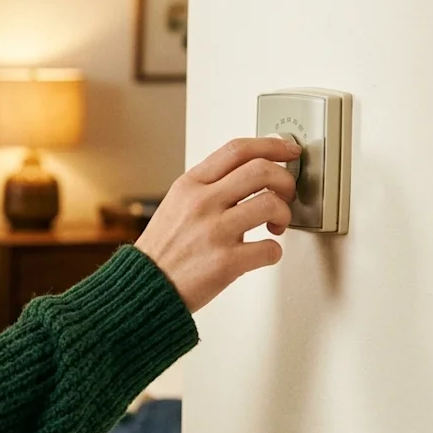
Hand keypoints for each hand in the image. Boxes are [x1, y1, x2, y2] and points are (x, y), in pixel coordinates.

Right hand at [134, 136, 299, 313]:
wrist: (144, 287)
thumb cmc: (163, 249)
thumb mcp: (176, 204)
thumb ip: (208, 187)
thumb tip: (249, 174)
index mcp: (190, 185)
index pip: (237, 150)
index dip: (271, 145)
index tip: (288, 151)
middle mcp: (201, 203)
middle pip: (261, 170)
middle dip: (285, 181)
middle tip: (286, 193)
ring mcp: (214, 232)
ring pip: (271, 204)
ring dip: (284, 215)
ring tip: (276, 226)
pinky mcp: (226, 262)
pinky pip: (270, 249)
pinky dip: (274, 252)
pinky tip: (262, 253)